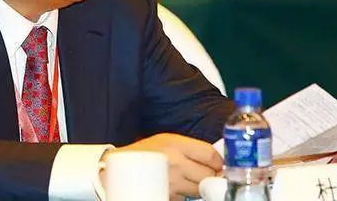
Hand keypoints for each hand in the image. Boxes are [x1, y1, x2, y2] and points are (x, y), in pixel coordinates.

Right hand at [103, 133, 221, 199]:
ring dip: (199, 186)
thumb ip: (189, 148)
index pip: (210, 154)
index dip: (218, 161)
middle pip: (208, 174)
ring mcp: (172, 182)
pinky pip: (186, 198)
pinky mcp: (168, 196)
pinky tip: (179, 187)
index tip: (218, 164)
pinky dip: (186, 195)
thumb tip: (214, 159)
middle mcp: (176, 163)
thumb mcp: (166, 140)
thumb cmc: (144, 152)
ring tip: (190, 180)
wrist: (118, 168)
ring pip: (199, 189)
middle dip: (210, 175)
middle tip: (208, 174)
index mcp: (176, 144)